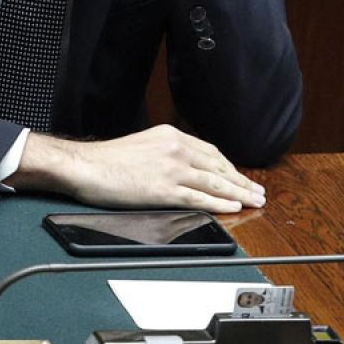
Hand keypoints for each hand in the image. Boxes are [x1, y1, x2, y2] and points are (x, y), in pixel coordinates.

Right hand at [9, 125, 266, 212]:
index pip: (210, 152)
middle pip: (218, 166)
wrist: (85, 166)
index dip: (229, 167)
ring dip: (238, 192)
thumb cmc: (108, 160)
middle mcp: (177, 148)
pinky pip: (199, 197)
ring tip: (254, 200)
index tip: (240, 177)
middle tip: (258, 190)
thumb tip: (183, 167)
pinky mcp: (164, 189)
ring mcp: (172, 168)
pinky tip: (232, 207)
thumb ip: (166, 152)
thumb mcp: (144, 145)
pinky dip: (219, 202)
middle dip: (241, 180)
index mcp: (172, 136)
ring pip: (214, 182)